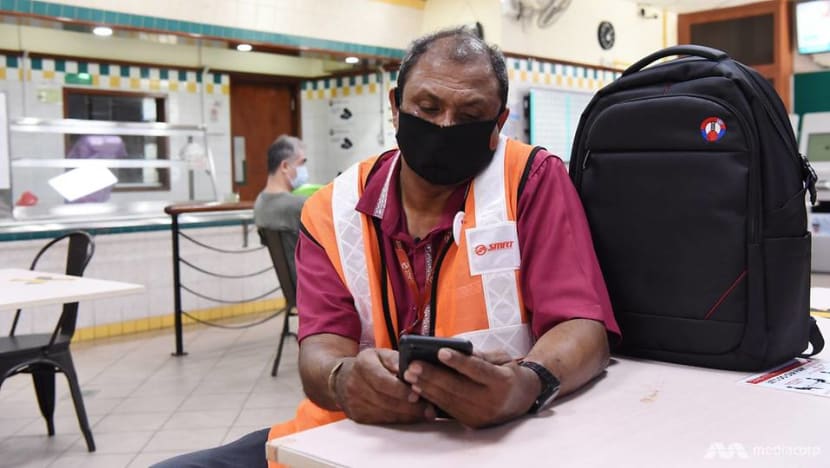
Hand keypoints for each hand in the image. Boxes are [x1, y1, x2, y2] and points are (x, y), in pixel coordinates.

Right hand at [335, 348, 435, 424]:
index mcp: (363, 364)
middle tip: (429, 409)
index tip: (418, 395)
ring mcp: (354, 403)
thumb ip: (396, 359)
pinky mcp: (357, 416)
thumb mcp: (381, 354)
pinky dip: (399, 420)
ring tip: (425, 413)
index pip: (382, 381)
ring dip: (407, 415)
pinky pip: (382, 421)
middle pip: (385, 400)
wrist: (342, 379)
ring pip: (385, 413)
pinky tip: (411, 416)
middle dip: (410, 407)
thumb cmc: (369, 365)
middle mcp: (355, 384)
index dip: (401, 390)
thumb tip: (412, 368)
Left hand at [402, 348, 539, 427]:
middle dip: (433, 375)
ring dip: (427, 387)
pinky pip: (448, 410)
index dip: (459, 361)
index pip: (478, 370)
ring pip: (449, 400)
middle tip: (413, 364)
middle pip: (458, 387)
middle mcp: (493, 402)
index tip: (440, 351)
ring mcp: (482, 415)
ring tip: (410, 375)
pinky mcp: (472, 423)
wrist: (522, 400)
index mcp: (503, 382)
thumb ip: (479, 355)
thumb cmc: (508, 372)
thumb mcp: (501, 358)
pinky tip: (419, 387)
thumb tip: (453, 348)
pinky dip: (432, 398)